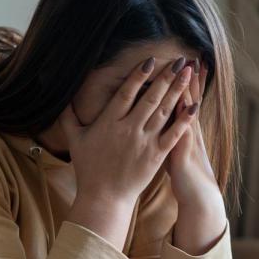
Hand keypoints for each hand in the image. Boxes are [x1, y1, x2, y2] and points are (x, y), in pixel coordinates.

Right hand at [59, 57, 196, 247]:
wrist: (104, 198)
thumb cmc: (88, 169)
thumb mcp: (75, 141)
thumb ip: (69, 117)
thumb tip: (63, 98)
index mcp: (109, 122)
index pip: (126, 93)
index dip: (139, 76)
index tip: (150, 60)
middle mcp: (128, 129)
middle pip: (150, 98)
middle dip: (165, 77)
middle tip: (179, 61)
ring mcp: (144, 142)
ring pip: (164, 112)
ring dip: (177, 91)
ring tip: (188, 74)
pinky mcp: (156, 156)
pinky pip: (174, 134)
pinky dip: (185, 120)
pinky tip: (195, 106)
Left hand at [166, 59, 228, 254]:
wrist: (201, 199)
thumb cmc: (187, 178)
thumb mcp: (178, 153)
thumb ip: (170, 135)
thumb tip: (163, 122)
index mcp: (186, 130)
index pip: (186, 100)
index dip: (187, 81)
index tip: (188, 61)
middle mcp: (189, 132)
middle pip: (189, 99)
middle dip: (190, 78)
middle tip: (191, 55)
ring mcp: (188, 141)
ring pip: (188, 110)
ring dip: (188, 90)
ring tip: (189, 70)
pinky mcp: (184, 153)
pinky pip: (183, 131)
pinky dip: (183, 116)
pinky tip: (182, 102)